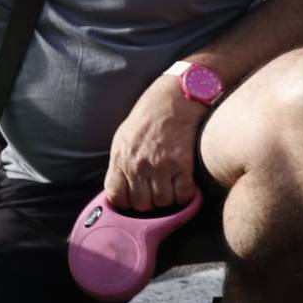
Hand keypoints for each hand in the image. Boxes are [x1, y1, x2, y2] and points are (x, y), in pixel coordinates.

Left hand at [103, 76, 206, 211]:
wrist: (174, 99)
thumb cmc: (148, 118)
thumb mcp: (123, 138)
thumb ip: (121, 164)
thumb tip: (121, 189)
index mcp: (120, 158)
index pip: (116, 197)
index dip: (126, 203)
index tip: (134, 200)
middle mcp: (138, 165)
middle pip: (141, 204)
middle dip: (149, 203)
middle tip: (156, 193)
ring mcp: (160, 165)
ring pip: (163, 203)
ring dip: (169, 199)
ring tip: (171, 187)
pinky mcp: (182, 164)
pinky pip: (184, 195)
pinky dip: (186, 195)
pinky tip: (185, 185)